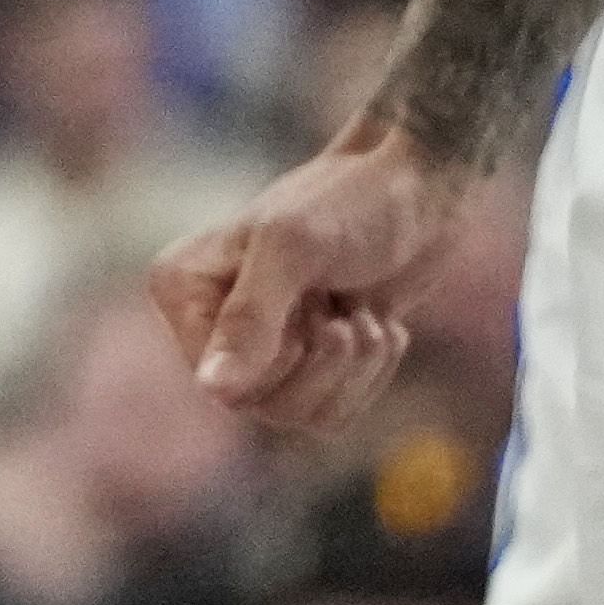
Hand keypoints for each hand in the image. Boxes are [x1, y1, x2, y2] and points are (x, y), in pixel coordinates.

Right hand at [150, 126, 454, 439]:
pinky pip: (333, 413)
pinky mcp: (312, 361)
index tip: (307, 306)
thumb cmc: (351, 201)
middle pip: (258, 407)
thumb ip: (250, 319)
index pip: (217, 382)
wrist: (420, 188)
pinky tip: (379, 324)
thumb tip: (213, 391)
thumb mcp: (294, 249)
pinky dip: (371, 375)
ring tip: (363, 314)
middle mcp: (212, 322)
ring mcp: (264, 345)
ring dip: (352, 368)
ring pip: (299, 416)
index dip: (276, 361)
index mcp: (183, 288)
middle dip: (320, 363)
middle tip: (340, 307)